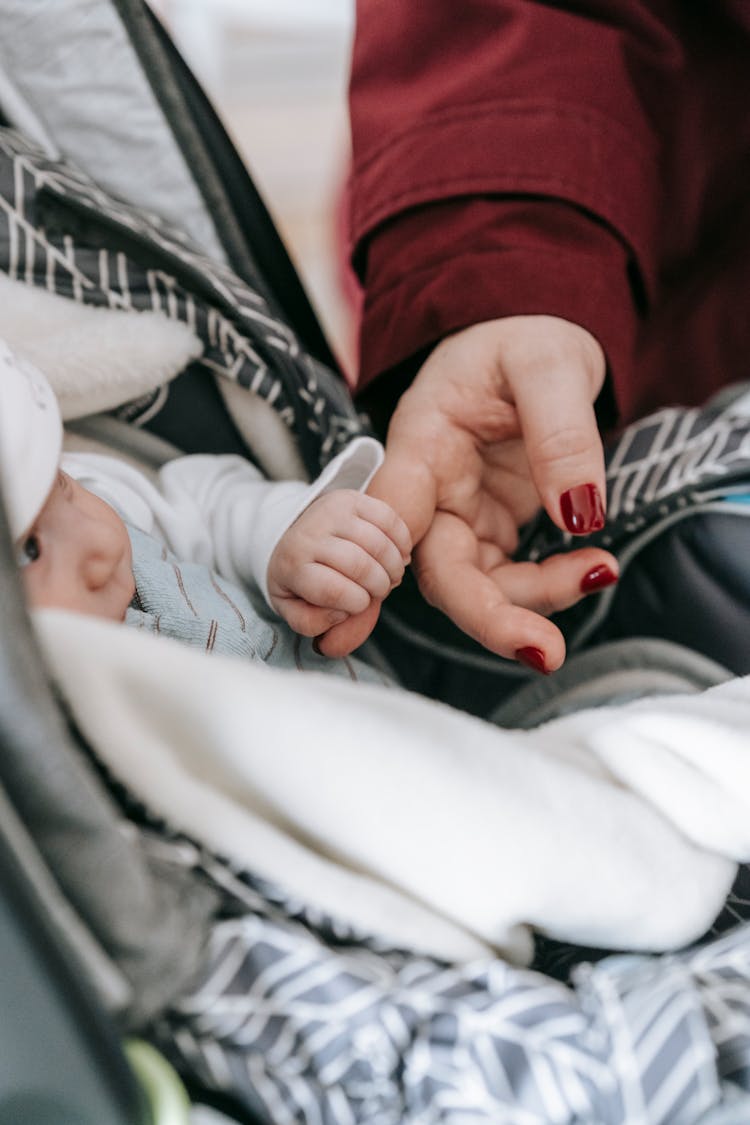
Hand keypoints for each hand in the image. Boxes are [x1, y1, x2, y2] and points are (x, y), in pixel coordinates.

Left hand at [267, 489, 410, 638]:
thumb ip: (312, 622)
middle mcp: (309, 533)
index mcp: (291, 565)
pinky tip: (399, 554)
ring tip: (391, 575)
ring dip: (394, 567)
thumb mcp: (293, 607)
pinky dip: (402, 541)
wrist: (288, 533)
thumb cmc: (298, 579)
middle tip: (381, 591)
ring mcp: (330, 511)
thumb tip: (341, 612)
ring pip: (378, 543)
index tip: (360, 605)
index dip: (357, 605)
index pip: (335, 591)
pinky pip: (389, 519)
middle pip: (361, 566)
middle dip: (380, 587)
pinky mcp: (351, 498)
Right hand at [320, 315, 618, 668]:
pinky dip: (549, 586)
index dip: (374, 571)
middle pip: (436, 570)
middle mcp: (429, 488)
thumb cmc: (525, 337)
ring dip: (531, 601)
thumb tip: (579, 515)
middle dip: (487, 616)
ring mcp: (459, 512)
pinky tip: (592, 567)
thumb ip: (561, 431)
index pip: (392, 515)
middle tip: (543, 649)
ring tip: (599, 572)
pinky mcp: (489, 526)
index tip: (357, 621)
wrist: (532, 336)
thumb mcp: (550, 363)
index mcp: (421, 442)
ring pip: (474, 584)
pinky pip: (509, 576)